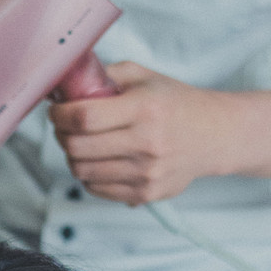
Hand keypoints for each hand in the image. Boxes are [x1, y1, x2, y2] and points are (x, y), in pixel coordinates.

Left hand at [49, 61, 242, 204]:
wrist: (215, 135)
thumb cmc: (175, 103)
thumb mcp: (143, 78)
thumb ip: (104, 77)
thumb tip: (63, 84)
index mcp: (145, 108)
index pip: (84, 117)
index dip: (60, 115)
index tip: (56, 110)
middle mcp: (147, 143)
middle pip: (78, 147)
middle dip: (62, 135)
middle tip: (64, 126)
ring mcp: (146, 172)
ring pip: (82, 171)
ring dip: (73, 156)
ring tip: (81, 143)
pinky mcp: (146, 193)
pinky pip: (97, 188)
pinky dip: (89, 174)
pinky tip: (99, 160)